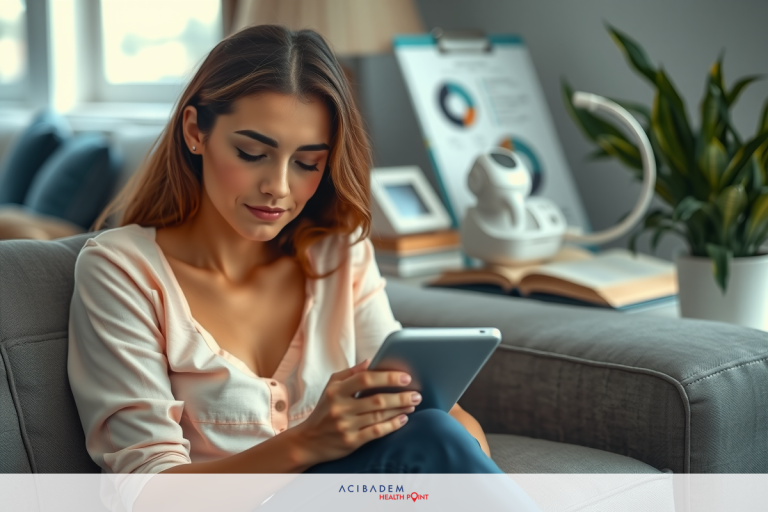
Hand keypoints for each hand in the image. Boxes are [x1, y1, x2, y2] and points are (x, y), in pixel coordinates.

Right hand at [290, 359, 420, 466]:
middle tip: (417, 393)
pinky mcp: (351, 441)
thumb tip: (371, 361)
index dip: (387, 377)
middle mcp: (340, 408)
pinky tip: (403, 419)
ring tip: (412, 404)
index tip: (405, 377)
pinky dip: (392, 425)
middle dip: (400, 396)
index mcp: (336, 391)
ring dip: (400, 409)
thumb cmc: (323, 410)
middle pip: (377, 400)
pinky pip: (377, 432)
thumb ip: (351, 373)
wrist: (308, 441)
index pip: (365, 379)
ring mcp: (346, 426)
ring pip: (379, 416)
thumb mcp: (331, 387)